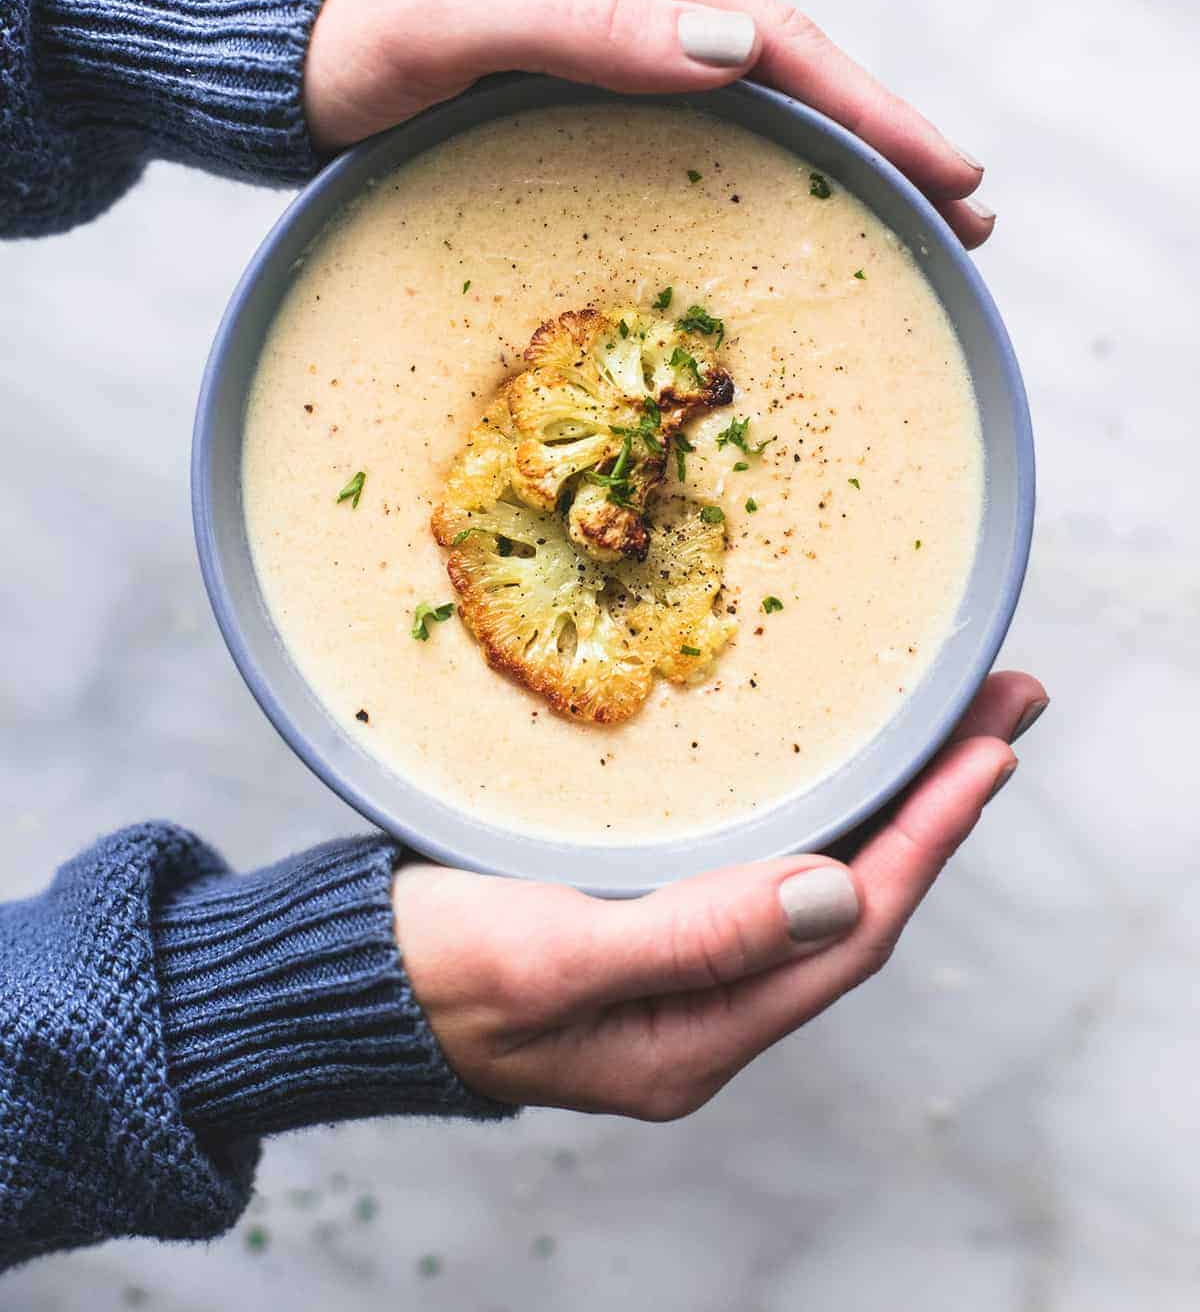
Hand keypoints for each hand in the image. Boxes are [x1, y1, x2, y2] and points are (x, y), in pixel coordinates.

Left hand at [305, 0, 991, 246]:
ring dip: (842, 160)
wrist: (272, 53)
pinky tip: (798, 215)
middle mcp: (633, 6)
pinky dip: (772, 170)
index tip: (950, 175)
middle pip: (790, 72)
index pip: (777, 40)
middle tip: (969, 220)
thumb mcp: (449, 22)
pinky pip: (705, 133)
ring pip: (757, 106)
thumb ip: (581, 23)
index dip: (870, 109)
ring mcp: (613, 53)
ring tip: (917, 224)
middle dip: (885, 140)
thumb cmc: (345, 41)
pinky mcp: (587, 98)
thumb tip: (739, 51)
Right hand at [392, 671, 1046, 1117]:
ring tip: (951, 721)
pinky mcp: (649, 923)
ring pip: (817, 879)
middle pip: (855, 901)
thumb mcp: (551, 956)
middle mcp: (708, 1010)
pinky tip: (843, 767)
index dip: (929, 840)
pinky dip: (820, 809)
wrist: (337, 978)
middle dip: (937, 805)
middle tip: (1003, 706)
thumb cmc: (428, 973)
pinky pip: (765, 867)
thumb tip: (840, 891)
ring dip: (891, 800)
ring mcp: (681, 969)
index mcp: (697, 1037)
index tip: (990, 752)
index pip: (851, 931)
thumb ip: (694, 934)